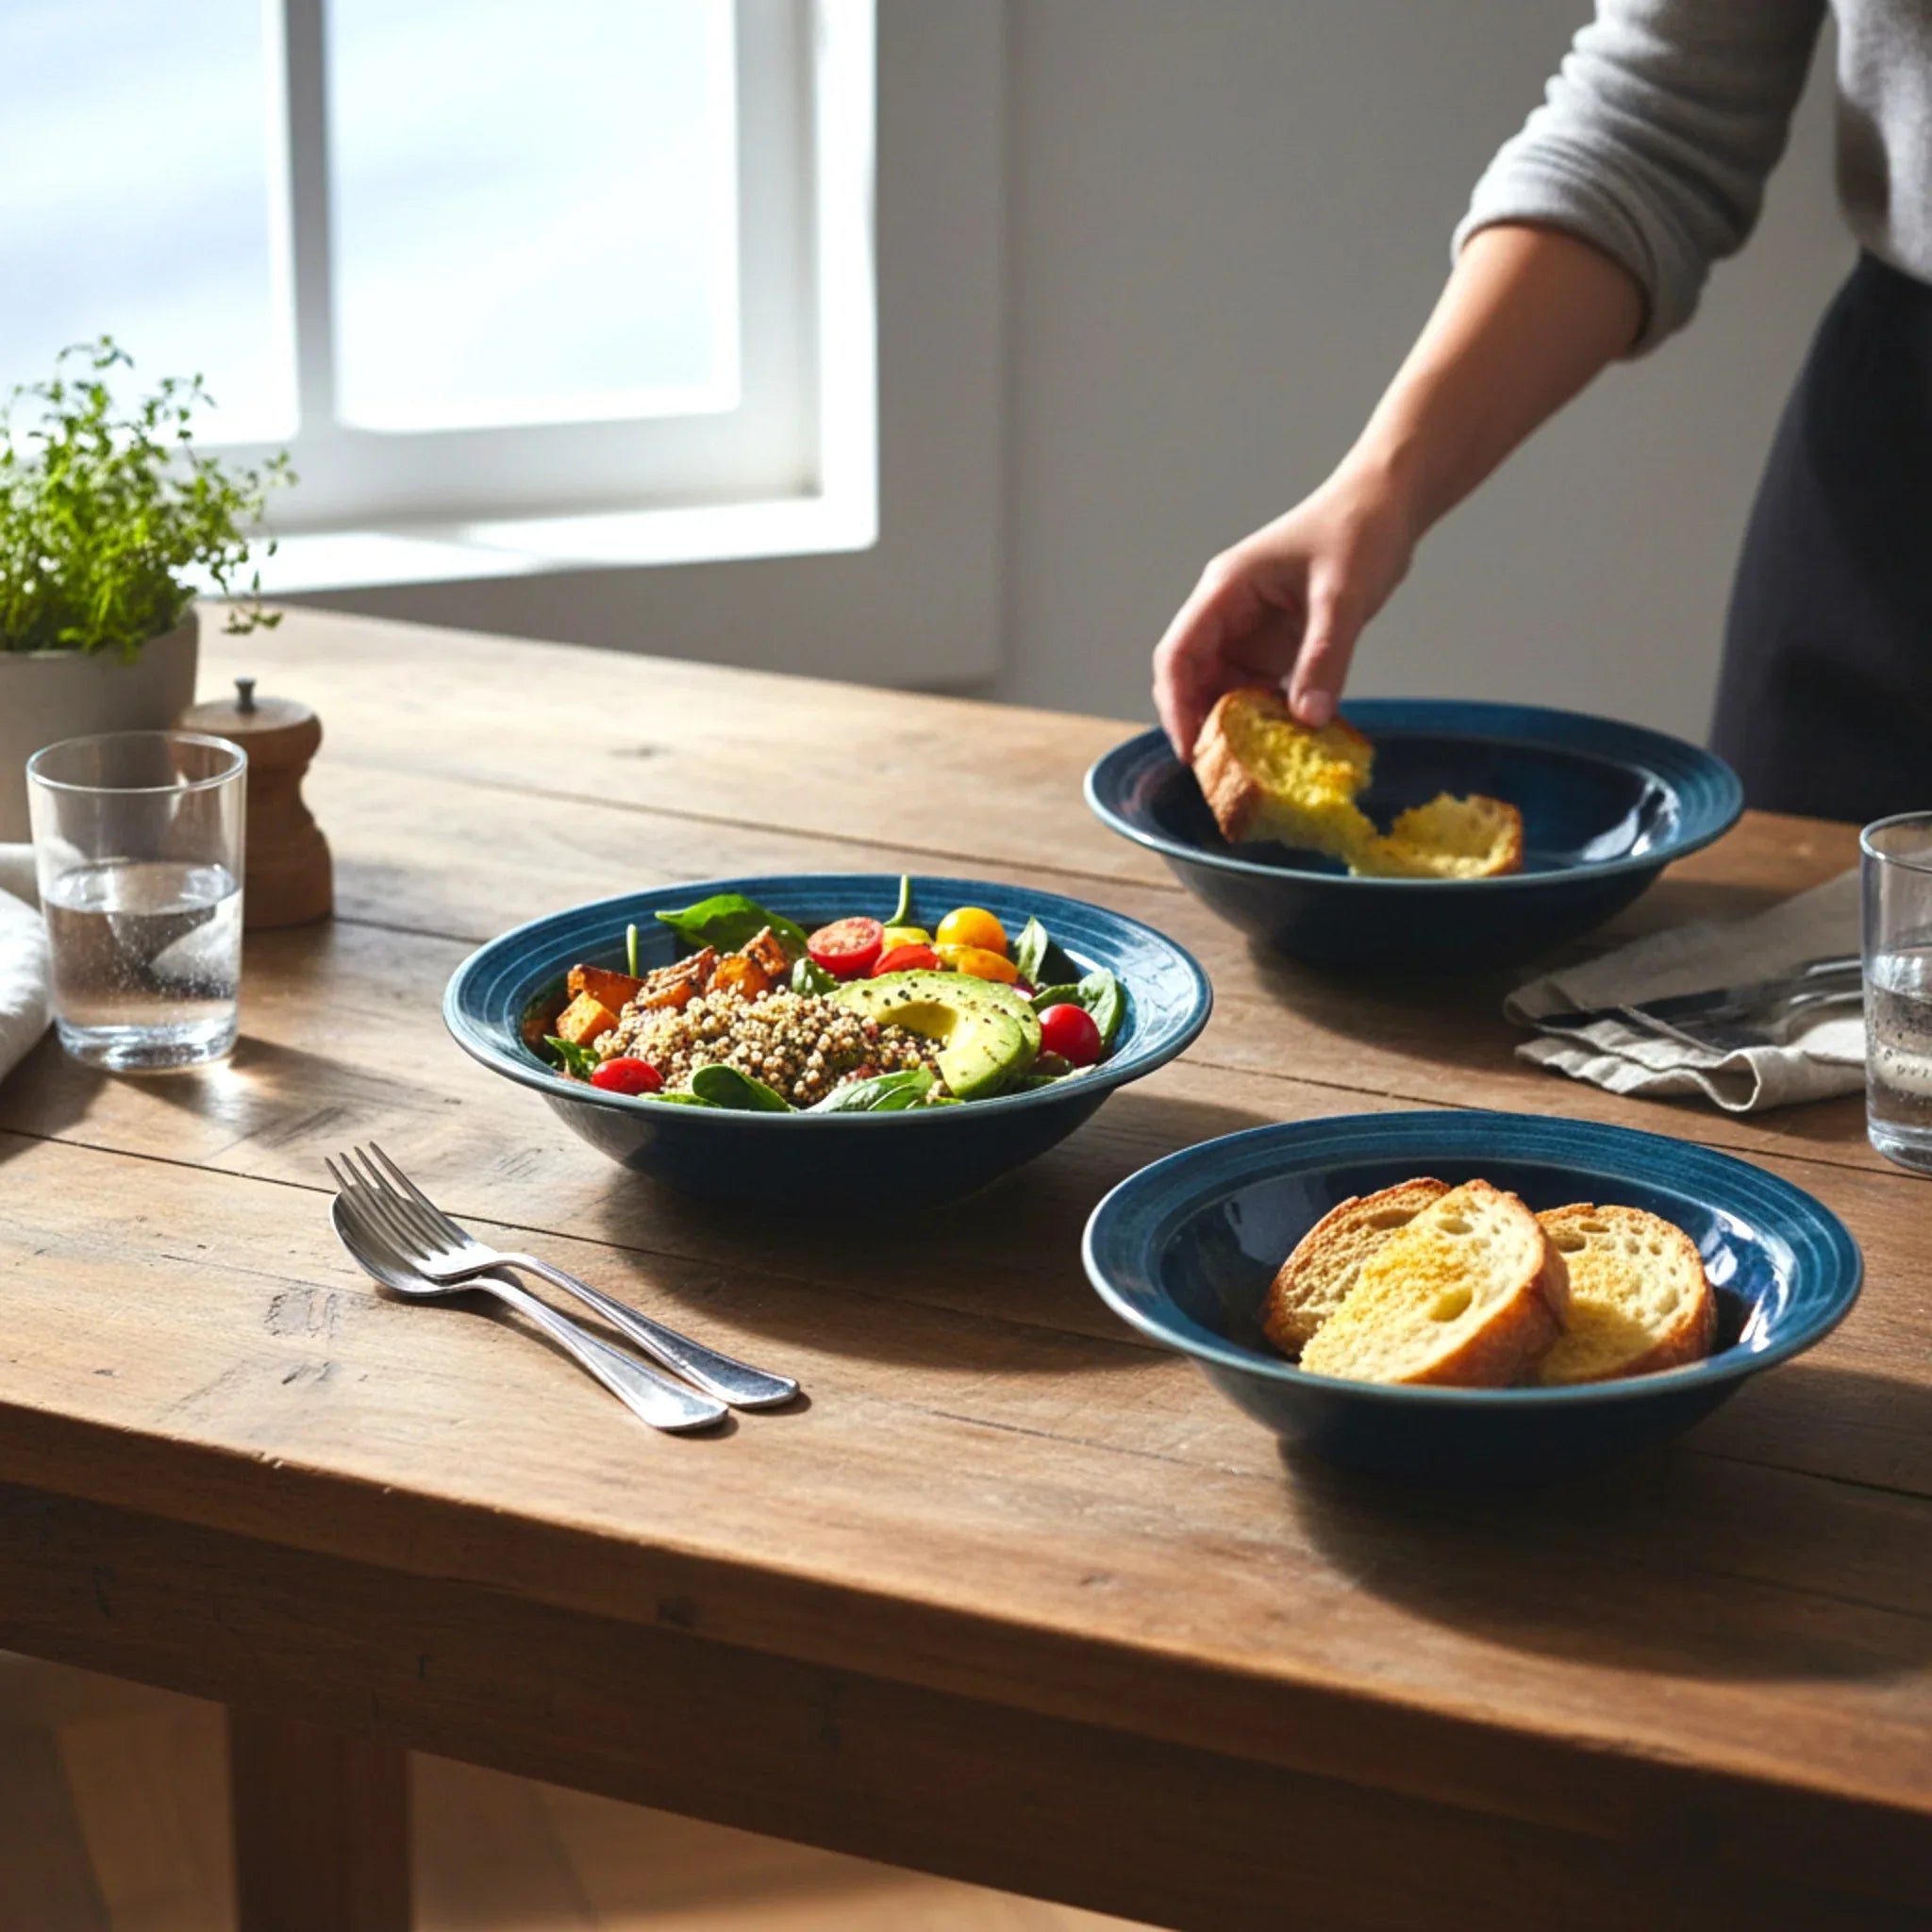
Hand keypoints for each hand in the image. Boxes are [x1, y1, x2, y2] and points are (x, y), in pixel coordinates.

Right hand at [1152, 465, 1416, 758]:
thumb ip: (1325, 657)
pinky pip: (1257, 690)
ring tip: (1253, 767)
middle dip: (1200, 723)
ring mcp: (1250, 630)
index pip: (1178, 654)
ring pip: (1222, 689)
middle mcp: (1227, 613)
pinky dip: (1265, 719)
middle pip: (1191, 678)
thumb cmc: (1358, 531)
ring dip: (1234, 726)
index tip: (1191, 748)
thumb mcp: (1343, 596)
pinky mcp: (1275, 644)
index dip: (1176, 705)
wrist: (1386, 504)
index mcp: (1225, 591)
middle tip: (1222, 772)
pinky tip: (1283, 744)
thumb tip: (1307, 720)